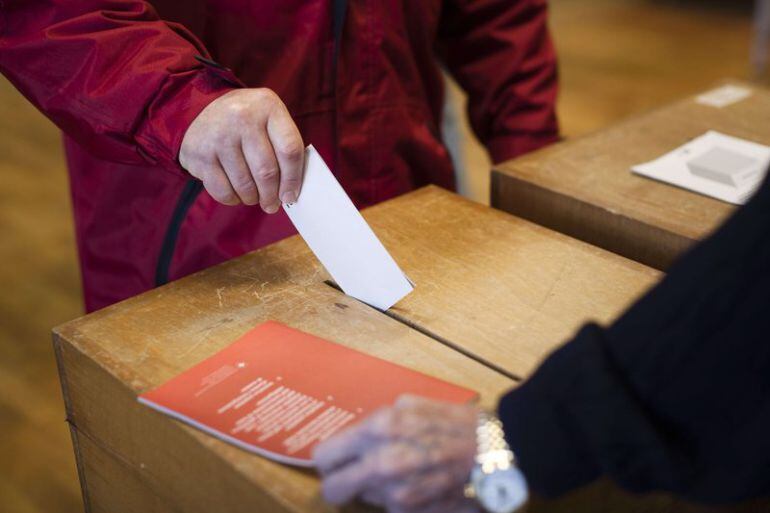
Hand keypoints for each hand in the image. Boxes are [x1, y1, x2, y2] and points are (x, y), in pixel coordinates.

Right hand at [179, 88, 303, 211]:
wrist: (207, 110)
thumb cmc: (249, 123)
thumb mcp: (271, 122)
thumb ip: (286, 150)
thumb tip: (291, 193)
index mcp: (268, 106)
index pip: (289, 150)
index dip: (293, 179)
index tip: (291, 196)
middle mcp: (242, 117)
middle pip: (266, 171)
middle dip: (271, 195)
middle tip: (271, 204)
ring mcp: (218, 135)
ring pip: (245, 185)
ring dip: (252, 198)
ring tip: (254, 197)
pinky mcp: (198, 153)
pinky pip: (223, 190)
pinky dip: (232, 199)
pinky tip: (235, 193)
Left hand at [313, 395, 480, 512]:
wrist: (491, 452)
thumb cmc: (454, 423)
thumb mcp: (410, 405)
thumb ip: (376, 419)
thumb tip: (354, 434)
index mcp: (378, 429)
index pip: (325, 455)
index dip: (328, 459)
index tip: (334, 459)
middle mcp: (380, 463)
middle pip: (332, 489)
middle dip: (337, 482)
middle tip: (349, 474)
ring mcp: (394, 493)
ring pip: (362, 498)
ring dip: (372, 487)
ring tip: (400, 471)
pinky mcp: (409, 511)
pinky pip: (387, 506)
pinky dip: (395, 497)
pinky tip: (415, 481)